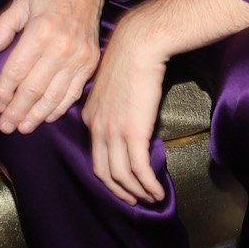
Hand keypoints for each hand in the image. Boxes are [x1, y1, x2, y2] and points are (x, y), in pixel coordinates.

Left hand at [0, 0, 106, 134]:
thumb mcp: (21, 0)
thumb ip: (4, 26)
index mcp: (41, 30)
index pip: (17, 70)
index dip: (4, 91)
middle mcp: (62, 47)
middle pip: (34, 88)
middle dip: (17, 110)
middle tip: (4, 125)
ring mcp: (79, 56)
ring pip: (54, 95)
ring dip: (36, 115)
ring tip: (22, 127)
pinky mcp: (90, 62)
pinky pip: (73, 92)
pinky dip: (59, 108)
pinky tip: (46, 117)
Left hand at [81, 9, 168, 205]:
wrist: (137, 47)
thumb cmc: (128, 60)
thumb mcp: (110, 88)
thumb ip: (112, 108)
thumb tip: (125, 120)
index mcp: (90, 117)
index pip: (96, 155)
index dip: (109, 174)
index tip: (122, 183)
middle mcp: (97, 128)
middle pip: (104, 172)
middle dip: (119, 191)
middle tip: (133, 200)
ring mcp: (114, 131)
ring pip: (121, 176)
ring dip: (137, 192)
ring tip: (151, 198)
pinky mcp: (133, 132)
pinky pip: (139, 169)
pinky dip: (148, 184)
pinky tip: (158, 191)